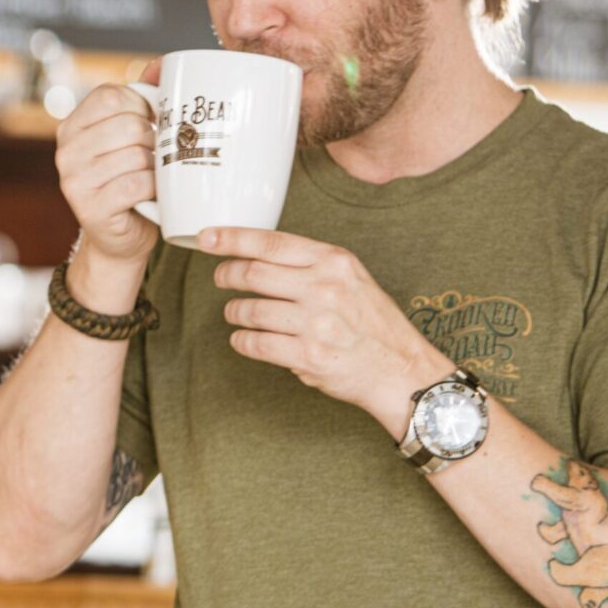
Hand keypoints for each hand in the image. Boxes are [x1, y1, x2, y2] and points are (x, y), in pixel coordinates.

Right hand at [55, 82, 158, 274]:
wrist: (120, 237)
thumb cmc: (130, 180)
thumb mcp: (129, 137)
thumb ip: (142, 99)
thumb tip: (165, 64)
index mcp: (72, 126)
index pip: (112, 95)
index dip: (142, 107)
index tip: (150, 125)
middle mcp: (65, 151)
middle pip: (128, 125)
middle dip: (153, 140)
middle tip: (155, 157)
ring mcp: (74, 181)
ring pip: (136, 155)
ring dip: (156, 168)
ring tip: (153, 177)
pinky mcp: (90, 208)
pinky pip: (137, 184)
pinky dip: (153, 189)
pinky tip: (152, 194)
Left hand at [202, 226, 453, 435]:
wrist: (400, 369)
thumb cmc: (373, 323)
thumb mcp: (351, 278)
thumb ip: (311, 264)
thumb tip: (258, 254)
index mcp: (335, 262)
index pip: (271, 242)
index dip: (232, 238)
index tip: (207, 237)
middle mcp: (325, 288)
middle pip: (252, 273)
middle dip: (226, 274)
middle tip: (220, 278)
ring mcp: (316, 323)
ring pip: (249, 310)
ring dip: (233, 312)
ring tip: (235, 313)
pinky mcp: (308, 356)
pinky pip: (255, 344)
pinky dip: (241, 341)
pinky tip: (243, 338)